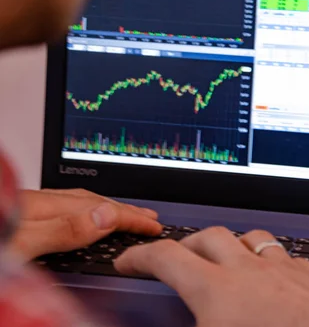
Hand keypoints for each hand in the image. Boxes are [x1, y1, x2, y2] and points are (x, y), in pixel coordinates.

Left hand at [9, 189, 162, 260]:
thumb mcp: (22, 244)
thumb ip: (63, 229)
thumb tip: (109, 216)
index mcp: (43, 208)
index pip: (100, 210)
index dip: (131, 219)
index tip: (154, 227)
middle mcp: (38, 204)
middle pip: (93, 202)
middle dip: (126, 211)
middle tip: (150, 218)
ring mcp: (26, 208)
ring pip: (78, 203)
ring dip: (107, 209)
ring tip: (124, 214)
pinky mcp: (17, 215)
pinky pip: (64, 208)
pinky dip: (85, 211)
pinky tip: (81, 216)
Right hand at [115, 227, 308, 326]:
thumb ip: (191, 323)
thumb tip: (187, 319)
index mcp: (217, 290)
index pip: (166, 258)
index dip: (141, 256)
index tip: (130, 261)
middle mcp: (249, 270)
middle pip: (209, 237)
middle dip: (187, 244)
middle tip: (178, 258)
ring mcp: (284, 269)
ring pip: (251, 238)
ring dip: (233, 246)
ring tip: (226, 260)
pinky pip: (285, 256)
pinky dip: (271, 262)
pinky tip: (274, 278)